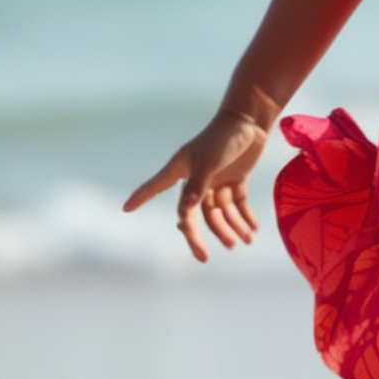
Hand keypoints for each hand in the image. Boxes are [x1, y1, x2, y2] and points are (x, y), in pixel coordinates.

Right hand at [123, 110, 269, 262]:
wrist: (251, 121)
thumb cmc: (224, 137)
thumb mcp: (209, 162)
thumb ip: (197, 187)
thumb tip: (185, 213)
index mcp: (181, 169)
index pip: (157, 186)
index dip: (141, 197)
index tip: (125, 208)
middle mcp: (196, 178)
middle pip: (193, 213)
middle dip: (199, 235)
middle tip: (204, 257)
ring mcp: (216, 180)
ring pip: (220, 212)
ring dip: (231, 227)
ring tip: (245, 240)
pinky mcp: (235, 180)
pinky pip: (238, 205)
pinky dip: (245, 218)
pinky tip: (253, 230)